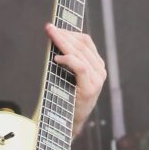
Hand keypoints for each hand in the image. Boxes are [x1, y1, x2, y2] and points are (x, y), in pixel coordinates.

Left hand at [46, 22, 106, 136]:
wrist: (68, 122)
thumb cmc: (65, 96)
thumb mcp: (67, 74)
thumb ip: (67, 59)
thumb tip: (54, 38)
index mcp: (97, 65)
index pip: (86, 42)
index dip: (70, 32)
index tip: (54, 27)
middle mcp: (100, 71)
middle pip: (82, 44)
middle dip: (63, 34)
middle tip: (48, 28)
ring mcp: (97, 80)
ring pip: (80, 53)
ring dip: (63, 42)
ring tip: (50, 36)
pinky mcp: (90, 88)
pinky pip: (80, 67)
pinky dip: (68, 60)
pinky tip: (56, 59)